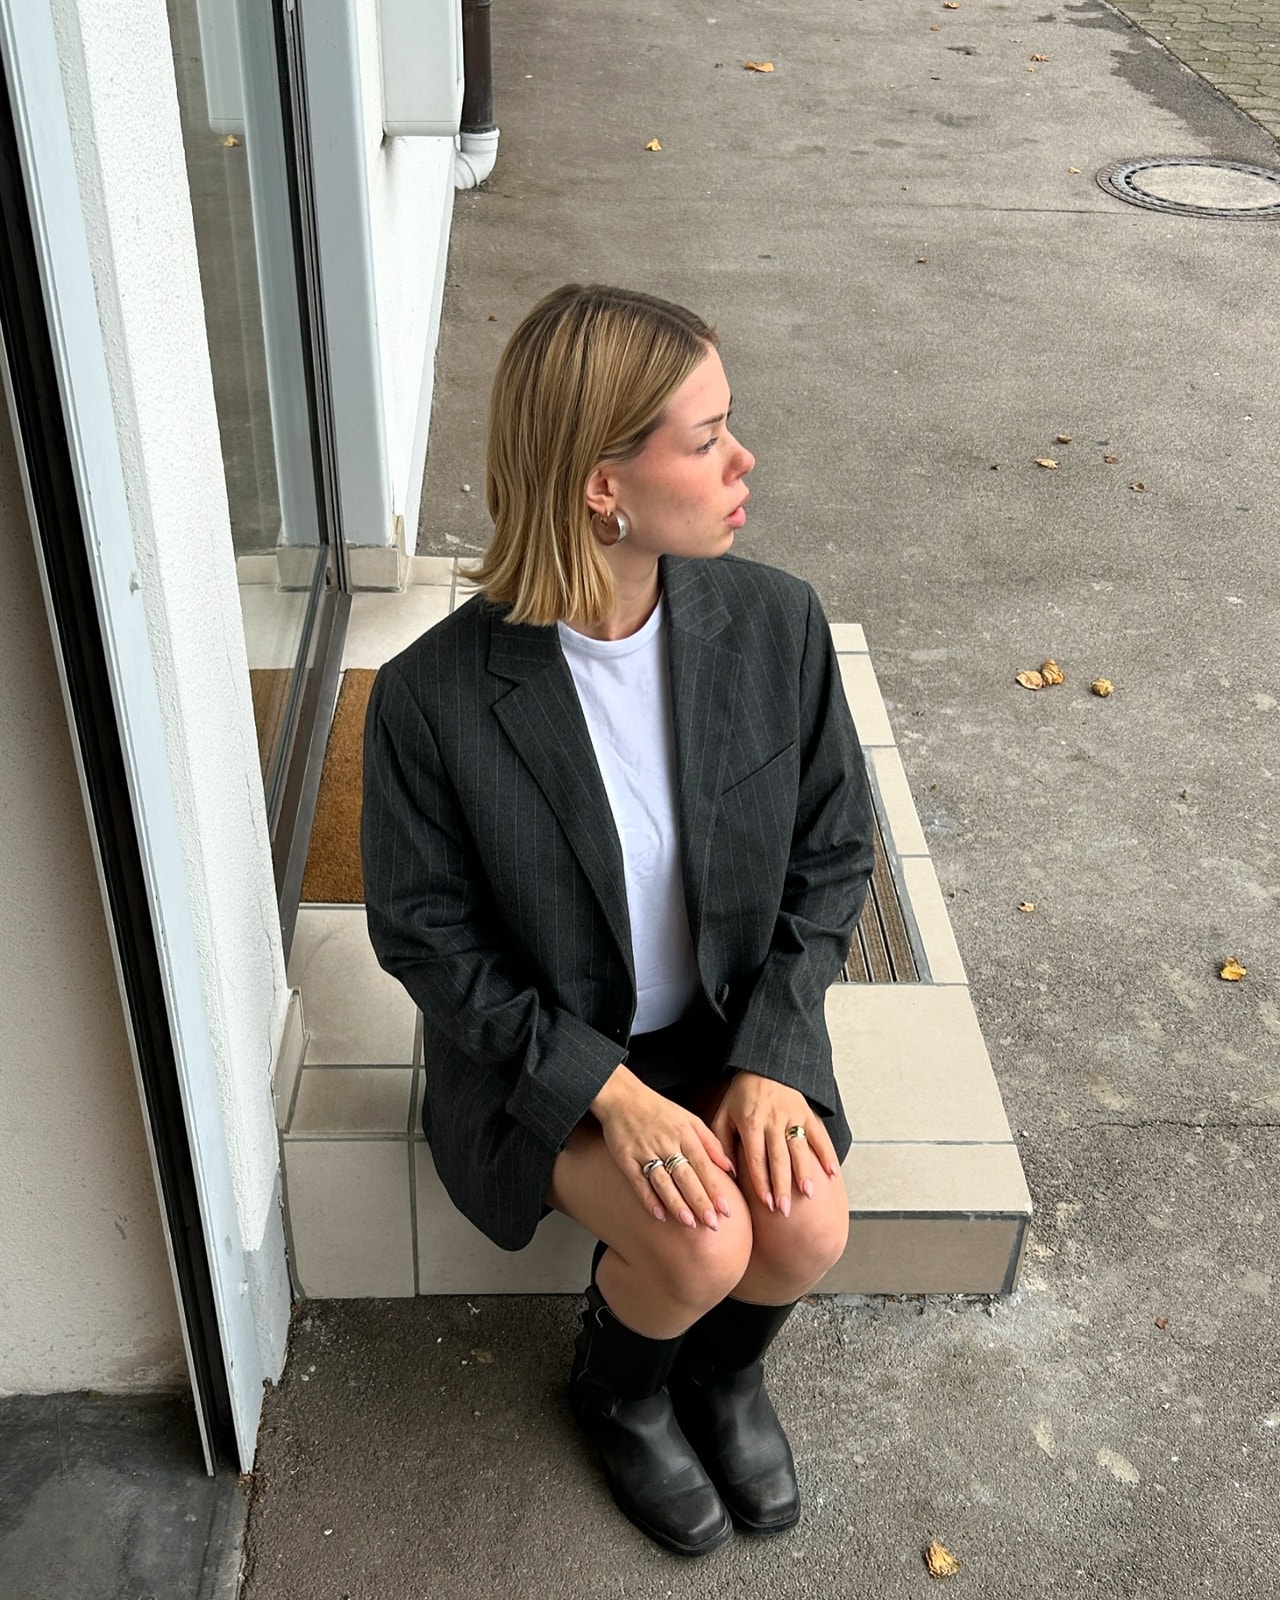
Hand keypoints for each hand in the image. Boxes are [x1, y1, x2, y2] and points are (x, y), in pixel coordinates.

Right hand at [591, 1066, 736, 1228]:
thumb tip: (731, 1168)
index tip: (726, 1209)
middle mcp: (666, 1143)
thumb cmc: (660, 1111)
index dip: (715, 1188)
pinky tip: (659, 1216)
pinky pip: (639, 1182)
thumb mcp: (689, 1120)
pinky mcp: (626, 1158)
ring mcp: (645, 1151)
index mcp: (684, 1133)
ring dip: (677, 1204)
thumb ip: (711, 1143)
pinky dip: (648, 1199)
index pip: (703, 1165)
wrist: (622, 1097)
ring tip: (690, 1223)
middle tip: (713, 1224)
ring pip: (663, 1182)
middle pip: (686, 1177)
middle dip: (700, 1201)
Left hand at [710, 1072, 839, 1217]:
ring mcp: (792, 1116)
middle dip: (782, 1186)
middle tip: (784, 1210)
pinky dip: (827, 1154)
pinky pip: (819, 1135)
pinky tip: (832, 1173)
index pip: (756, 1158)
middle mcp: (773, 1120)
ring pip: (800, 1148)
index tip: (766, 1204)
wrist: (763, 1067)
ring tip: (807, 1195)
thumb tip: (728, 1173)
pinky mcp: (807, 1113)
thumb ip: (721, 1143)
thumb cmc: (740, 1097)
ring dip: (804, 1172)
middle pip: (779, 1158)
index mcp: (750, 1122)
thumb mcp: (723, 1115)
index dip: (761, 1182)